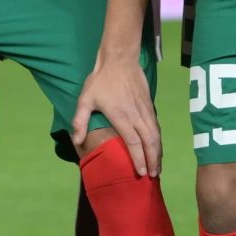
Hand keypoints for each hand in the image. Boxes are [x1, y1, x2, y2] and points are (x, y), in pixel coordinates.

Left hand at [70, 54, 160, 178]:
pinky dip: (159, 141)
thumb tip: (76, 141)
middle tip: (152, 176)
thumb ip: (80, 120)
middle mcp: (136, 115)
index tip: (141, 172)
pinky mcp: (150, 106)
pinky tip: (158, 149)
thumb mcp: (85, 99)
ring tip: (158, 168)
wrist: (120, 59)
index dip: (138, 158)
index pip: (133, 142)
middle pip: (149, 142)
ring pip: (156, 135)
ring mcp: (145, 110)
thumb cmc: (101, 80)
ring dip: (158, 152)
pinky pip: (157, 127)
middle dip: (152, 160)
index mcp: (121, 115)